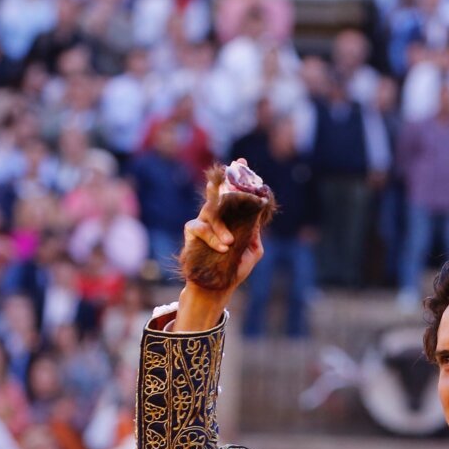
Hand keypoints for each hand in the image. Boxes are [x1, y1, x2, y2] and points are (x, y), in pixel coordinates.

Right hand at [182, 177, 264, 293]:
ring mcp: (203, 222)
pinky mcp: (192, 232)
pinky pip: (199, 228)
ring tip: (230, 242)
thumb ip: (254, 234)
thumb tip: (256, 216)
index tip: (242, 161)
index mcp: (232, 218)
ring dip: (220, 227)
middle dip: (223, 181)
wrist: (217, 287)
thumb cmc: (234, 269)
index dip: (237, 178)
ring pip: (210, 211)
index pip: (235, 195)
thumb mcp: (252, 251)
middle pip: (218, 193)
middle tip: (230, 170)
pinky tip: (222, 247)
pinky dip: (211, 237)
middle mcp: (217, 216)